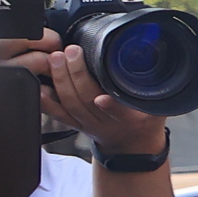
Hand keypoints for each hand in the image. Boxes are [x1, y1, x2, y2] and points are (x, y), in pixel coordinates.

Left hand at [13, 39, 172, 162]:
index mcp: (132, 119)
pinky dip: (46, 101)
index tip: (103, 98)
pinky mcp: (74, 123)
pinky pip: (57, 113)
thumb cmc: (145, 119)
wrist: (131, 144)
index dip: (112, 107)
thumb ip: (154, 84)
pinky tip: (39, 87)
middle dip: (77, 75)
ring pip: (70, 105)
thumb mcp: (158, 104)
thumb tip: (151, 54)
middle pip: (88, 101)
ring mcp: (88, 124)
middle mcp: (107, 123)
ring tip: (56, 58)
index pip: (123, 114)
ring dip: (61, 80)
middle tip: (71, 52)